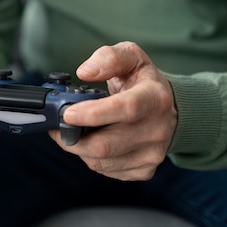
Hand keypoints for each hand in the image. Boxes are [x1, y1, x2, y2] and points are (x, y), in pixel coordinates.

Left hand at [48, 41, 177, 180]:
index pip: (125, 109)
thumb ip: (108, 58)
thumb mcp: (131, 56)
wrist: (169, 109)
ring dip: (77, 146)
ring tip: (73, 128)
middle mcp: (157, 130)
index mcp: (155, 98)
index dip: (93, 114)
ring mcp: (151, 154)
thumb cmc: (143, 81)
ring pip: (100, 160)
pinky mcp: (143, 170)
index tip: (67, 113)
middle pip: (105, 145)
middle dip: (70, 136)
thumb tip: (84, 72)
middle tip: (56, 122)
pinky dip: (89, 156)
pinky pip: (105, 169)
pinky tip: (92, 139)